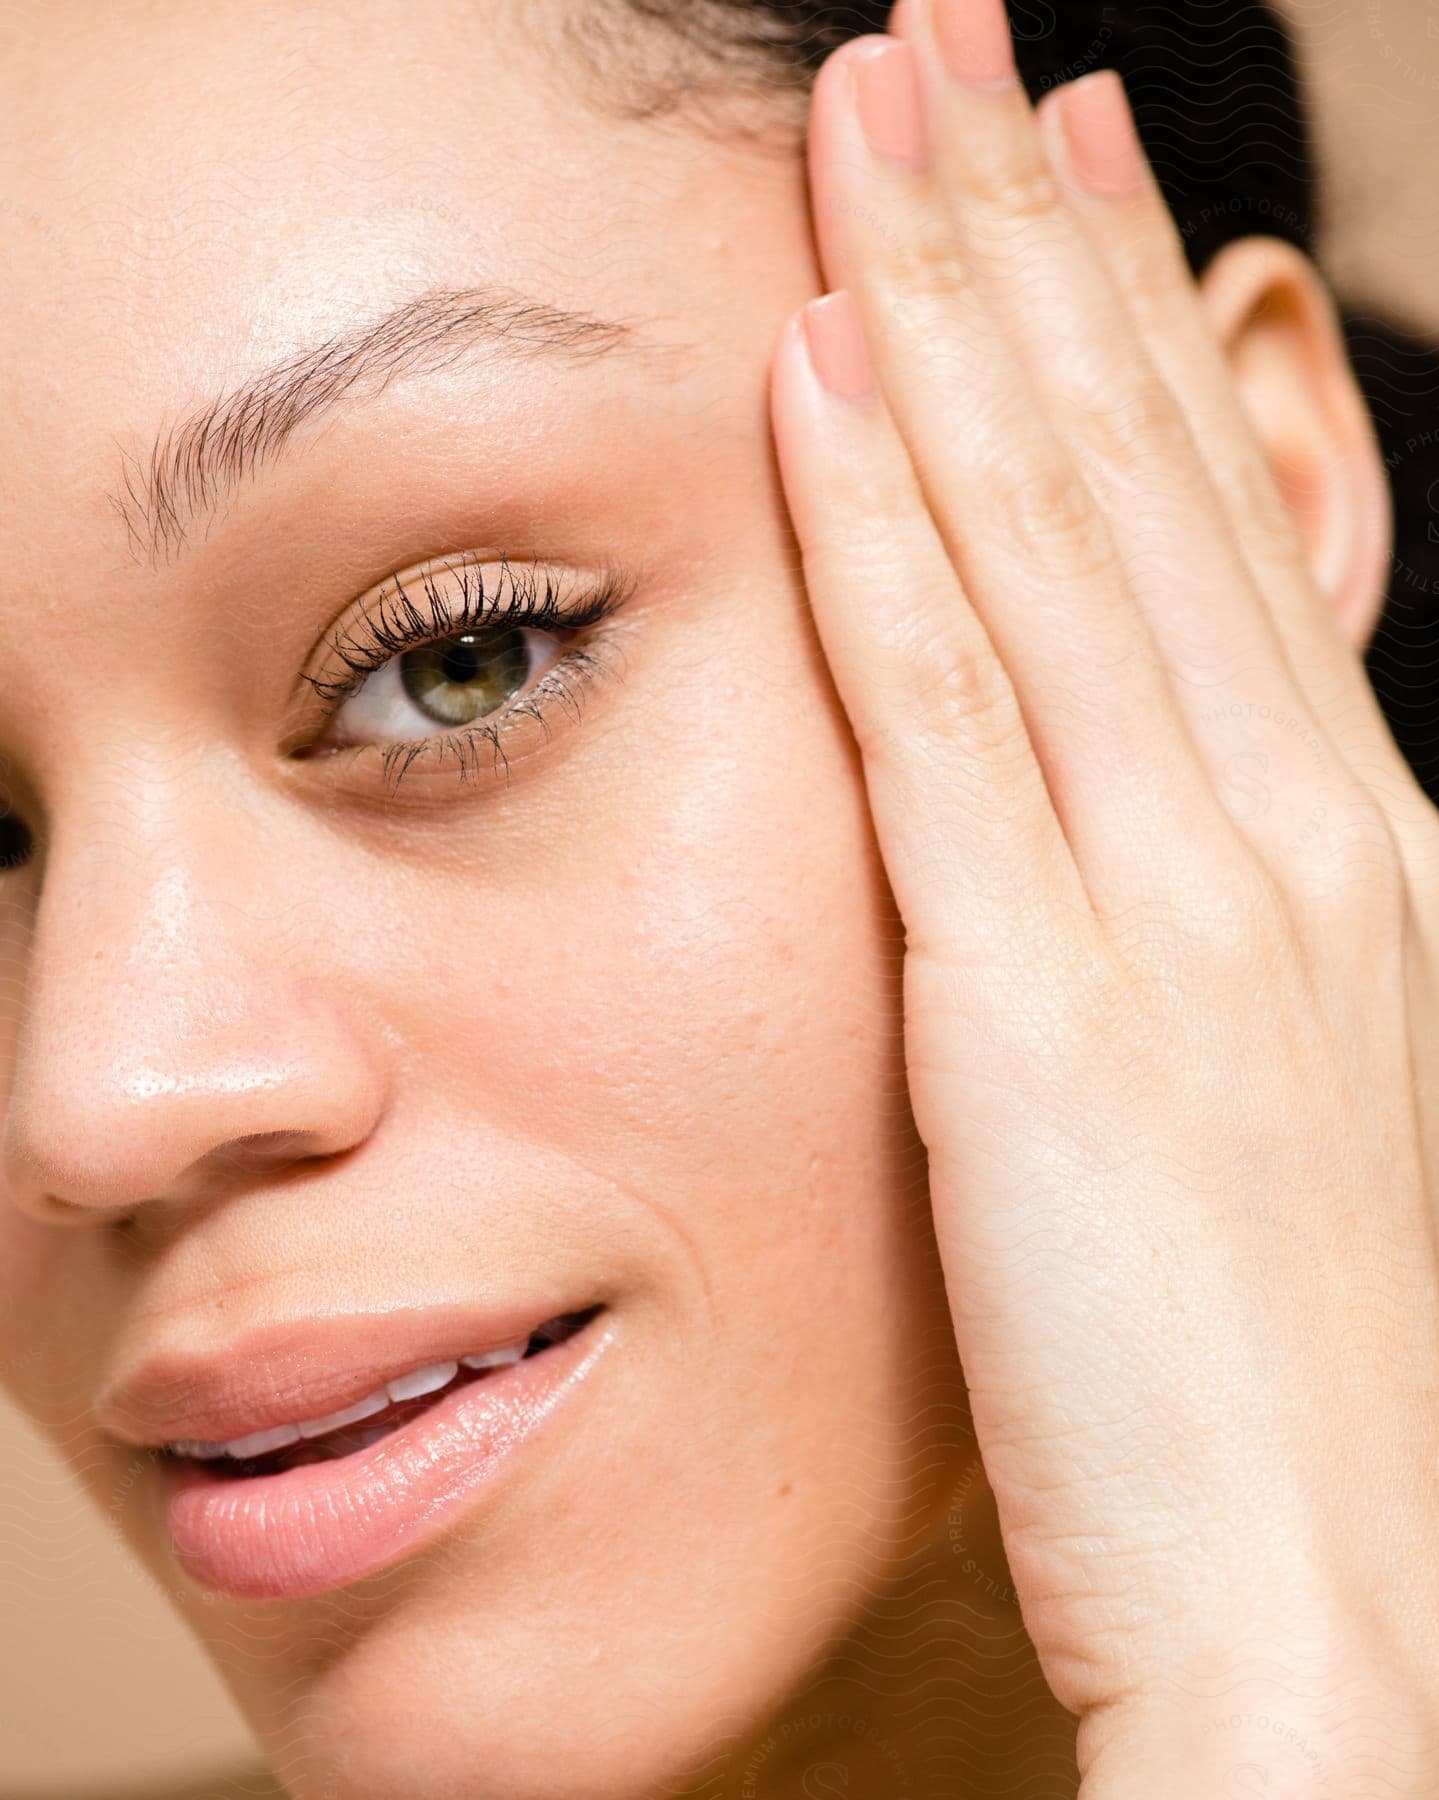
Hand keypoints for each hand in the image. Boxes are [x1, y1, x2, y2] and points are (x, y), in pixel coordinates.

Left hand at [769, 1, 1438, 1792]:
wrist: (1359, 1602)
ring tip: (881, 119)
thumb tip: (1137, 774)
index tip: (1060, 164)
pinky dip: (882, 527)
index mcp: (1341, 847)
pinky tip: (817, 371)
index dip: (1125, 323)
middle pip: (1129, 471)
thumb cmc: (1307, 1363)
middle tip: (955, 48)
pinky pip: (943, 708)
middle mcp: (1282, 828)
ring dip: (957, 309)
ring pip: (1045, 536)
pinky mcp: (1039, 1003)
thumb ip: (1205, 909)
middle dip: (1035, 238)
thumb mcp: (1286, 1081)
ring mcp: (1172, 900)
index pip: (1207, 517)